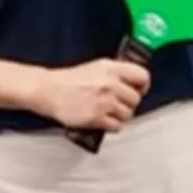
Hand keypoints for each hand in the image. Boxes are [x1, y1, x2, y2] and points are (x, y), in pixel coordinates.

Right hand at [33, 59, 150, 131]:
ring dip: (120, 115)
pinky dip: (112, 125)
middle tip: (120, 103)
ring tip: (110, 112)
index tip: (139, 89)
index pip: (142, 76)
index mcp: (110, 68)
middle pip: (135, 98)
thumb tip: (132, 82)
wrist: (50, 90)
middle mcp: (109, 83)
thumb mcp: (96, 67)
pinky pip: (117, 126)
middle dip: (129, 103)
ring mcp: (104, 101)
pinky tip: (104, 119)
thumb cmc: (69, 80)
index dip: (143, 85)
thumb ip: (115, 73)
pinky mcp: (97, 117)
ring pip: (128, 114)